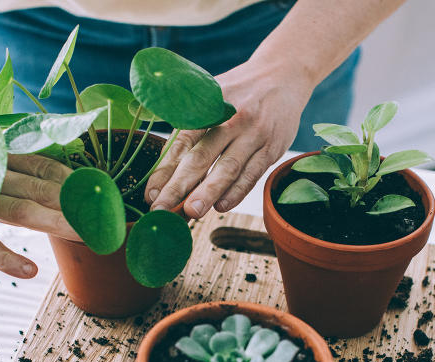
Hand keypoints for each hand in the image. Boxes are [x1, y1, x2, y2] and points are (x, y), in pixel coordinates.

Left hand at [144, 60, 313, 218]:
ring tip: (191, 212)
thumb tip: (162, 160)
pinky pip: (253, 173)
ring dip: (208, 192)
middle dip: (179, 186)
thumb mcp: (210, 92)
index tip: (151, 193)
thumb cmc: (238, 92)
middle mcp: (230, 119)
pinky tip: (222, 206)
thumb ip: (186, 120)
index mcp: (209, 105)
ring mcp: (253, 134)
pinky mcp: (272, 147)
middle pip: (201, 157)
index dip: (164, 169)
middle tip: (162, 208)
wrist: (283, 75)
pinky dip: (237, 191)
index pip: (181, 141)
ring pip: (228, 168)